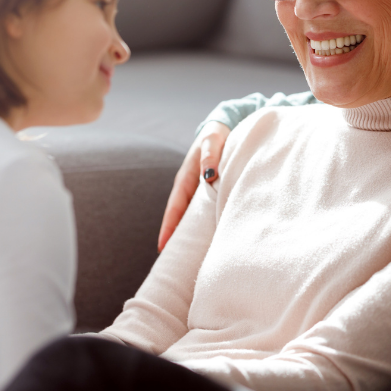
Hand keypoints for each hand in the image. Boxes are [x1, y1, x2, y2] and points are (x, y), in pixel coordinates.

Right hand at [158, 121, 230, 250]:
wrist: (226, 126)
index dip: (169, 228)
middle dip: (175, 240)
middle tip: (172, 264)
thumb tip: (209, 174)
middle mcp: (189, 188)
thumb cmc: (218, 134)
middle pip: (180, 218)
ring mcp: (198, 192)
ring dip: (188, 235)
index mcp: (186, 178)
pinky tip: (207, 241)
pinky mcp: (209, 193)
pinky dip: (201, 227)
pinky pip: (202, 213)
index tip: (164, 248)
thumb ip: (211, 154)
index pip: (175, 208)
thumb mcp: (213, 140)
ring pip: (190, 218)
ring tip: (187, 259)